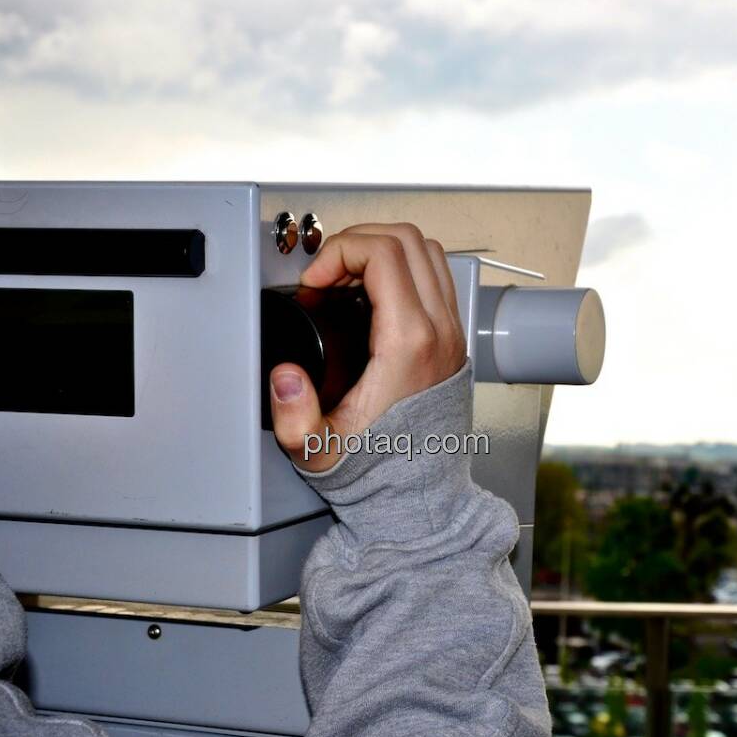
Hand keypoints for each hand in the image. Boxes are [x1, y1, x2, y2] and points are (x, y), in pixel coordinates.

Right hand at [270, 223, 466, 471]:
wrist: (418, 496)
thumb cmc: (377, 471)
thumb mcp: (317, 449)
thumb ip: (292, 414)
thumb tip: (283, 374)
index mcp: (409, 343)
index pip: (383, 253)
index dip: (338, 252)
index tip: (315, 282)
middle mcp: (438, 331)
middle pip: (407, 239)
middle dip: (357, 242)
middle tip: (327, 273)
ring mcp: (451, 332)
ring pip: (427, 252)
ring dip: (382, 251)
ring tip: (346, 280)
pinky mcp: (452, 340)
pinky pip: (435, 278)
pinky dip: (402, 270)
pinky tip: (370, 297)